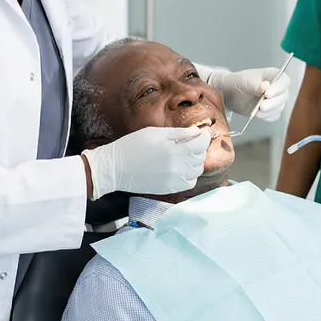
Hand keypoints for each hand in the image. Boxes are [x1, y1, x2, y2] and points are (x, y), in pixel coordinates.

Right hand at [83, 126, 207, 199]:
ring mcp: (174, 180)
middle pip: (200, 157)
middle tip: (192, 140)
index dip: (204, 136)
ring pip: (197, 171)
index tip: (202, 132)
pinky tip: (182, 167)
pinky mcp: (169, 189)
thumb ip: (179, 133)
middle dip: (199, 147)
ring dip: (196, 161)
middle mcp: (178, 168)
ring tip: (186, 153)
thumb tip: (195, 132)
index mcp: (175, 151)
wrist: (115, 168)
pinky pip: (189, 183)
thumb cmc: (132, 146)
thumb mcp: (155, 133)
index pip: (200, 144)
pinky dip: (190, 174)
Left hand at [208, 67, 290, 120]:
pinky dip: (267, 117)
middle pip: (283, 96)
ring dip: (269, 111)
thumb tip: (265, 87)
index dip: (279, 88)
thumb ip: (255, 84)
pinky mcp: (269, 110)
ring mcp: (274, 100)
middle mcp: (276, 87)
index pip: (284, 81)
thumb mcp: (244, 80)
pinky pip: (274, 115)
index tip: (267, 94)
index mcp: (272, 75)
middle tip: (262, 106)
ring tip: (257, 111)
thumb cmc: (237, 82)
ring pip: (280, 107)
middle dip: (273, 102)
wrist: (228, 93)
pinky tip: (258, 114)